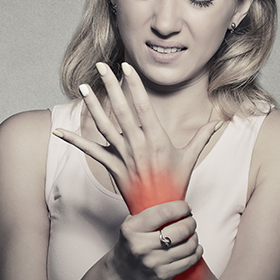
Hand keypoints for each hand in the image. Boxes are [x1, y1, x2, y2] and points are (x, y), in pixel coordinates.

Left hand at [54, 62, 220, 212]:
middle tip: (101, 66)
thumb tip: (219, 122)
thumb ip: (202, 137)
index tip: (125, 67)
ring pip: (105, 126)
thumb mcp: (190, 159)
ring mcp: (123, 156)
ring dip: (92, 106)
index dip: (134, 85)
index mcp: (157, 139)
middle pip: (121, 110)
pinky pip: (90, 152)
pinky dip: (74, 141)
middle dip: (111, 86)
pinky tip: (59, 132)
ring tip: (83, 86)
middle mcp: (138, 144)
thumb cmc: (175, 184)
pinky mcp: (112, 167)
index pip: (143, 105)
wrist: (160, 214)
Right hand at [105, 201, 202, 279]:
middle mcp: (142, 246)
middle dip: (190, 222)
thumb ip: (147, 212)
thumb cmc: (130, 243)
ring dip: (194, 237)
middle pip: (180, 230)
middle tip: (190, 220)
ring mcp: (152, 262)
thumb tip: (171, 198)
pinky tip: (195, 247)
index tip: (186, 207)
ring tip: (192, 233)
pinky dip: (196, 252)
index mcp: (133, 228)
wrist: (121, 271)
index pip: (164, 212)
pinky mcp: (162, 275)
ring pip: (187, 246)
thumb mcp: (131, 223)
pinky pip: (188, 261)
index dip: (180, 208)